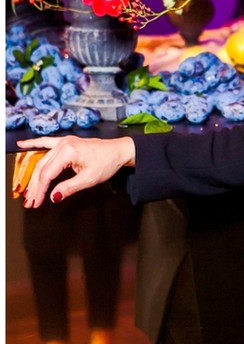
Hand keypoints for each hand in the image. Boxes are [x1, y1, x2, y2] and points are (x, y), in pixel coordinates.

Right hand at [17, 136, 135, 208]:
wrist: (120, 150)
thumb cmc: (108, 162)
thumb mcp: (89, 179)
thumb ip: (69, 187)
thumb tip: (54, 197)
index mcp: (68, 152)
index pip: (47, 174)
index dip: (40, 190)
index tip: (36, 202)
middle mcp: (63, 144)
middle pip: (42, 168)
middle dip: (35, 187)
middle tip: (30, 201)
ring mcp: (64, 142)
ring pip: (43, 160)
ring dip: (34, 176)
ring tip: (28, 190)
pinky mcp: (67, 142)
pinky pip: (46, 143)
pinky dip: (34, 144)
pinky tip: (22, 144)